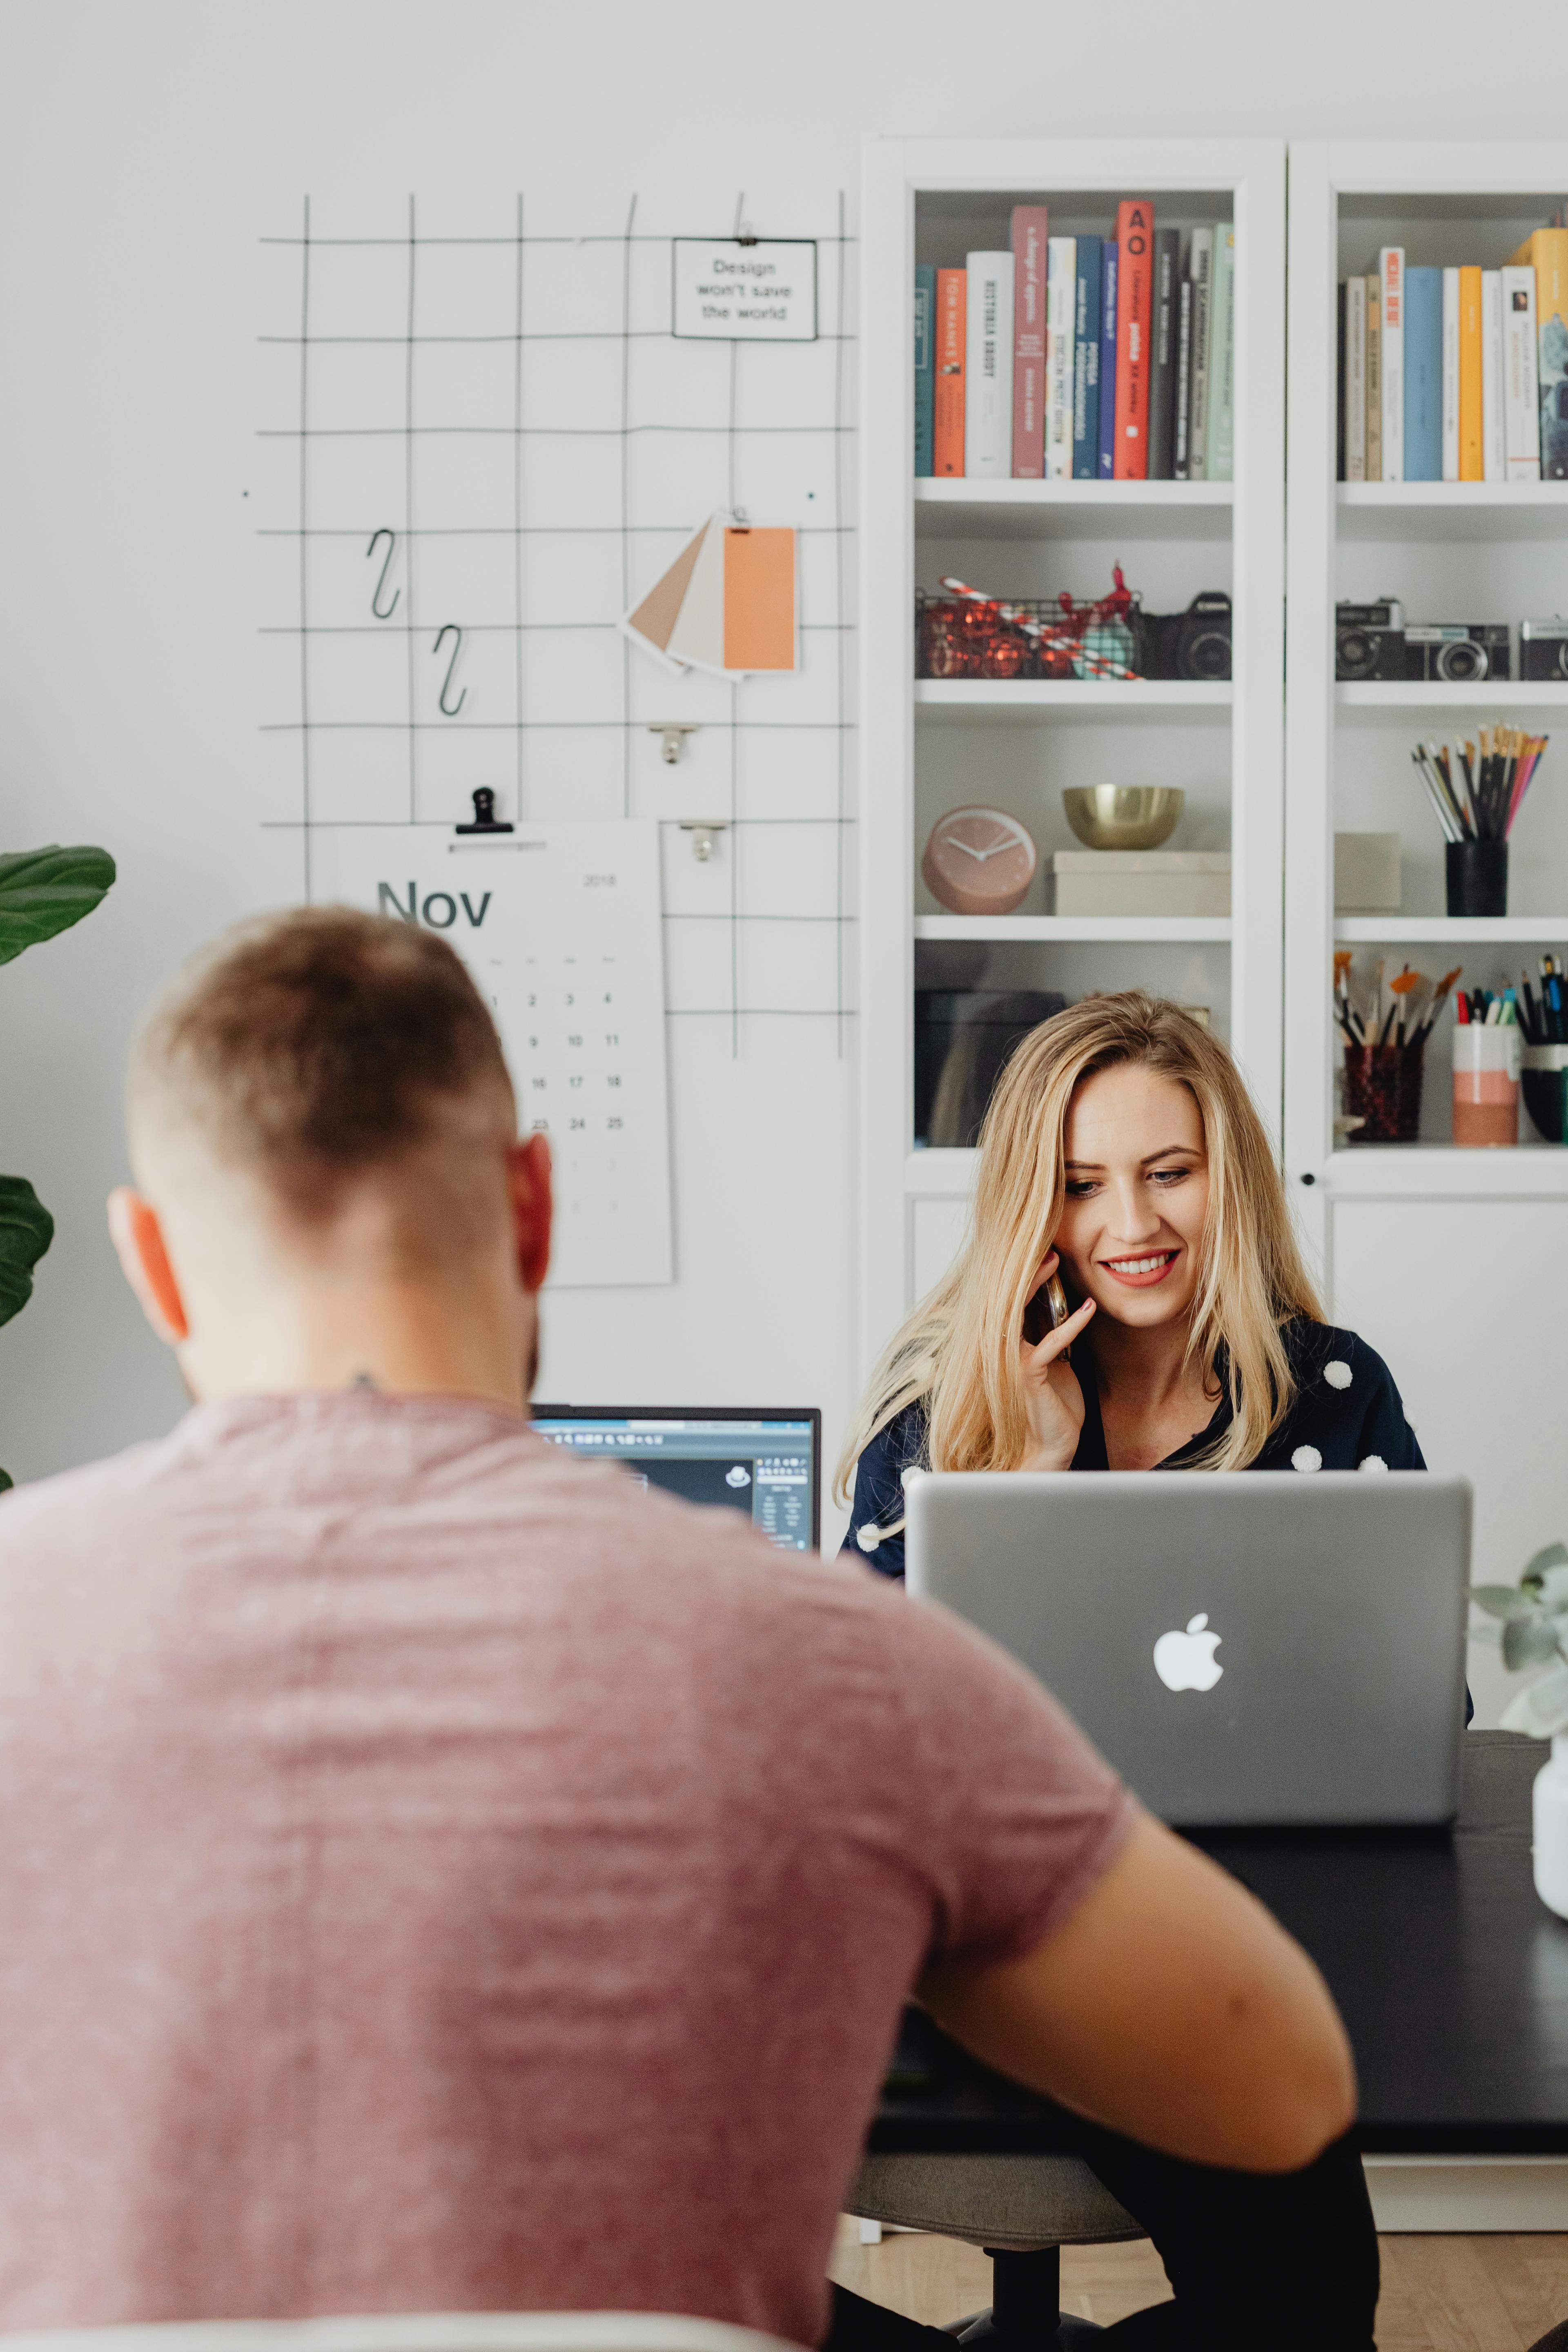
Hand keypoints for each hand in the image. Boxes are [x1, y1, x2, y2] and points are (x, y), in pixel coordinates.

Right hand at [1017, 1252, 1094, 1471]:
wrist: (1051, 1445)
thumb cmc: (1054, 1407)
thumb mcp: (1055, 1362)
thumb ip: (1050, 1335)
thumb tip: (1060, 1305)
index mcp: (1010, 1345)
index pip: (1010, 1301)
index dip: (1026, 1276)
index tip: (1044, 1253)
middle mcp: (1004, 1349)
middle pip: (1008, 1298)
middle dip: (1026, 1271)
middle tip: (1047, 1248)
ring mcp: (1013, 1360)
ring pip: (1018, 1312)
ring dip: (1037, 1285)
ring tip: (1055, 1263)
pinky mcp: (1029, 1374)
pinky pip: (1050, 1342)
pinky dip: (1070, 1324)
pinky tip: (1087, 1309)